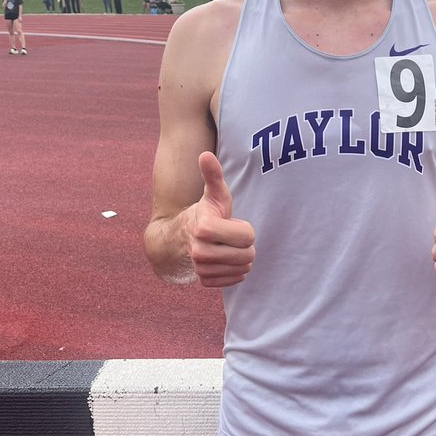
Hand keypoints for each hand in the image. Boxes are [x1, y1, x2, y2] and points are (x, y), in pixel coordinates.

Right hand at [186, 152, 255, 287]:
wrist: (186, 236)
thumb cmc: (207, 212)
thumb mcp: (214, 194)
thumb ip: (213, 175)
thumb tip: (206, 154)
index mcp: (205, 228)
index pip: (249, 237)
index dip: (244, 228)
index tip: (230, 223)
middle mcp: (200, 252)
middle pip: (248, 255)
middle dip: (245, 245)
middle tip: (230, 237)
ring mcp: (202, 269)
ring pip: (243, 269)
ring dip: (241, 258)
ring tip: (227, 247)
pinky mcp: (205, 281)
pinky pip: (235, 280)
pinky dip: (235, 271)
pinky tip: (225, 260)